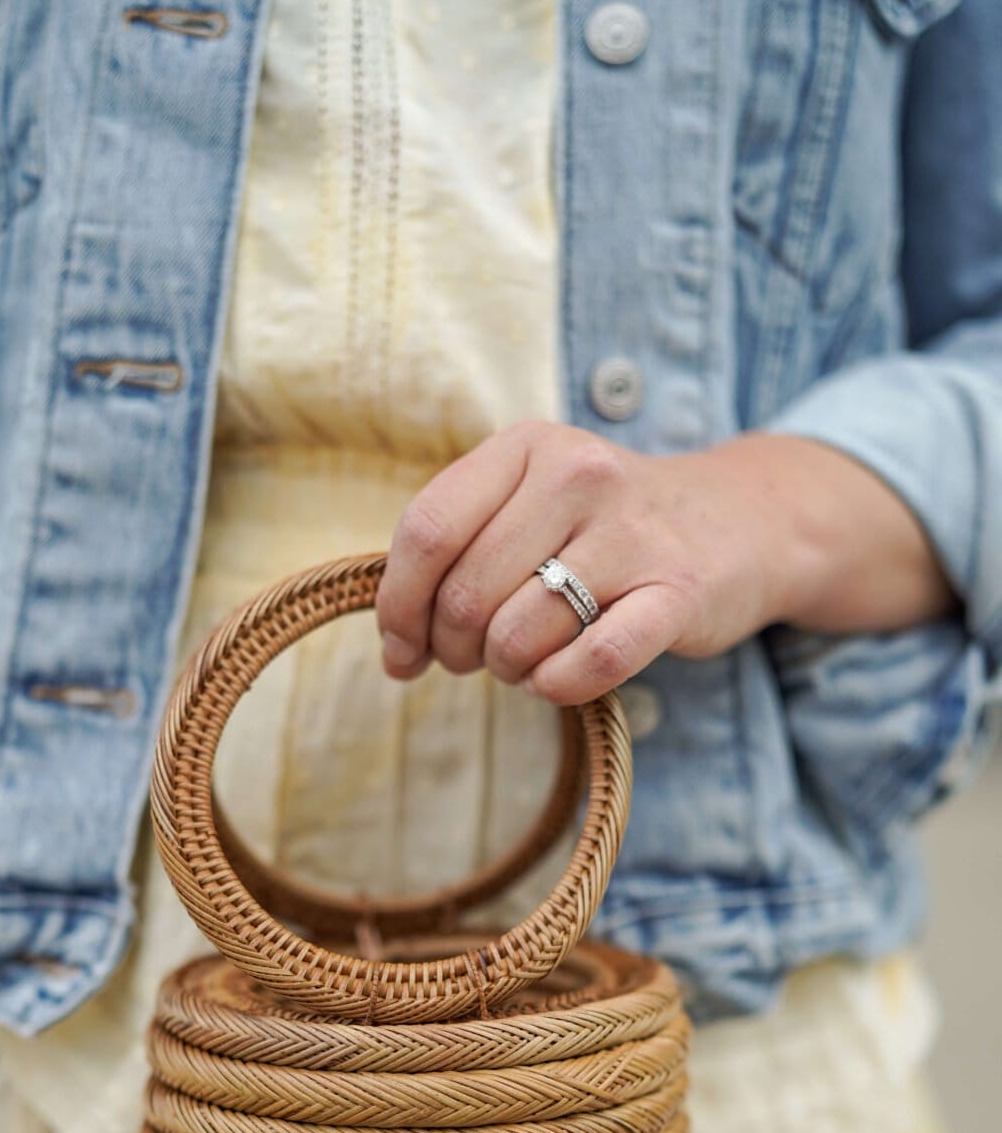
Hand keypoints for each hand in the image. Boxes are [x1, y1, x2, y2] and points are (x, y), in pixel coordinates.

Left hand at [375, 423, 957, 701]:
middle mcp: (578, 476)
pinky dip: (559, 685)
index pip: (426, 531)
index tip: (401, 649)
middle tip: (475, 658)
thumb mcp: (530, 505)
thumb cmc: (605, 529)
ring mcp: (632, 534)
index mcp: (526, 446)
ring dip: (508, 670)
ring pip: (519, 635)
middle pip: (466, 593)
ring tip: (527, 659)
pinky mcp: (677, 593)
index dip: (398, 605)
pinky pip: (591, 663)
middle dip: (454, 648)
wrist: (740, 522)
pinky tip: (559, 678)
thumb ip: (457, 554)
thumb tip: (394, 648)